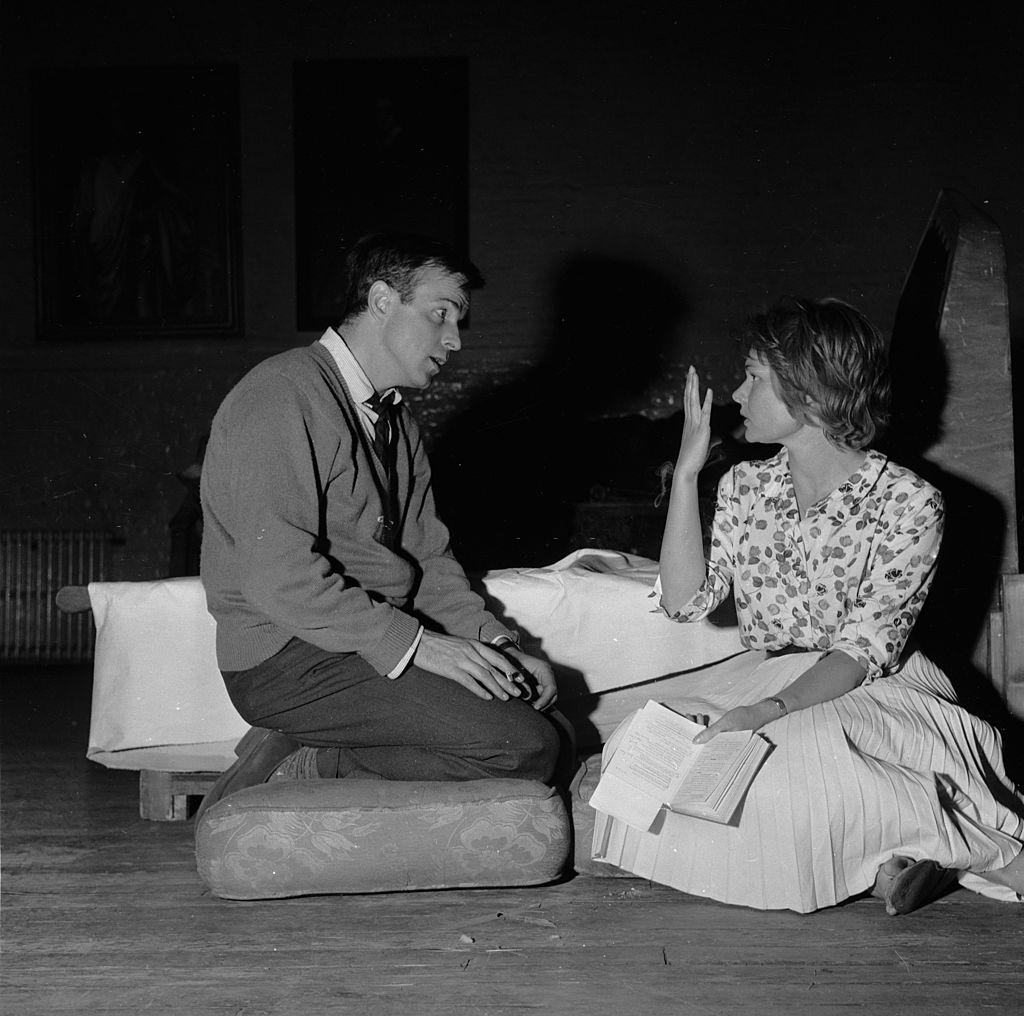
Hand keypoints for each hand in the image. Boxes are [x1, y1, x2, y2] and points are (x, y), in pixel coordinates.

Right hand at [413, 631, 522, 701]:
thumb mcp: (459, 644)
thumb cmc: (438, 645)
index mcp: (474, 644)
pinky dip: (479, 690)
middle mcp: (470, 651)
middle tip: (519, 692)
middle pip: (494, 668)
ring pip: (485, 675)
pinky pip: (469, 681)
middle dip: (508, 681)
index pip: (497, 657)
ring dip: (497, 687)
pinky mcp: (451, 669)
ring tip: (506, 698)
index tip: (519, 677)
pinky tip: (487, 697)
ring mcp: (461, 660)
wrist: (418, 642)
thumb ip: (472, 652)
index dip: (510, 668)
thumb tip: (485, 664)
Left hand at [502, 647, 557, 710]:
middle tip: (534, 709)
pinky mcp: (541, 684)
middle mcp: (547, 674)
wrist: (510, 656)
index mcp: (544, 669)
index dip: (545, 699)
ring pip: (550, 697)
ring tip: (532, 707)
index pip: (550, 688)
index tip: (536, 707)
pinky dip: (539, 701)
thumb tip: (529, 697)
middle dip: (544, 703)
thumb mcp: (516, 672)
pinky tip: (531, 704)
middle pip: (553, 694)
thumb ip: (523, 684)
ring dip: (542, 703)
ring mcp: (545, 680)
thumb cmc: (513, 662)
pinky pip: (544, 696)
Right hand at [674, 365, 713, 482]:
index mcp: (689, 423)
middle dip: (690, 382)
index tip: (690, 377)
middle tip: (691, 368)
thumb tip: (717, 439)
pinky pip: (704, 412)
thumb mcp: (703, 446)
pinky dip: (706, 401)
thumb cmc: (693, 459)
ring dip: (694, 386)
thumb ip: (709, 440)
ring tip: (694, 373)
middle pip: (689, 397)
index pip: (689, 402)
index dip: (689, 388)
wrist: (686, 468)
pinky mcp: (701, 430)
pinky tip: (708, 391)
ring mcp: (694, 424)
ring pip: (693, 401)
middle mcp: (689, 421)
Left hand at [693, 701, 775, 743]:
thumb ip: (710, 733)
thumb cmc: (743, 718)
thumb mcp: (725, 724)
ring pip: (708, 736)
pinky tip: (701, 718)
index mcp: (723, 749)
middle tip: (686, 721)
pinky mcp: (725, 735)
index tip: (684, 737)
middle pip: (705, 742)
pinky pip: (712, 733)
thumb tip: (695, 742)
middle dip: (695, 732)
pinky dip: (706, 726)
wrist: (757, 713)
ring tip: (691, 716)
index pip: (705, 750)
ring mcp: (724, 741)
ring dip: (700, 727)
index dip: (695, 743)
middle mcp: (723, 747)